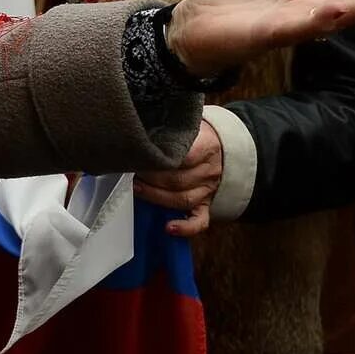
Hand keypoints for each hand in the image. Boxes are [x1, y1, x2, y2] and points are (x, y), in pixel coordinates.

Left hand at [135, 119, 222, 236]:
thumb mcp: (187, 125)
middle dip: (150, 178)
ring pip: (183, 199)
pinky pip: (200, 221)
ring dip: (156, 196)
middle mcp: (210, 170)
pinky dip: (186, 228)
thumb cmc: (195, 135)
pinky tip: (169, 228)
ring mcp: (209, 190)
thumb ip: (168, 130)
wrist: (223, 146)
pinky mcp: (207, 205)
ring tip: (136, 188)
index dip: (157, 159)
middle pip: (177, 180)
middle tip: (131, 171)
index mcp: (207, 146)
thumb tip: (140, 131)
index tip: (138, 156)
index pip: (182, 156)